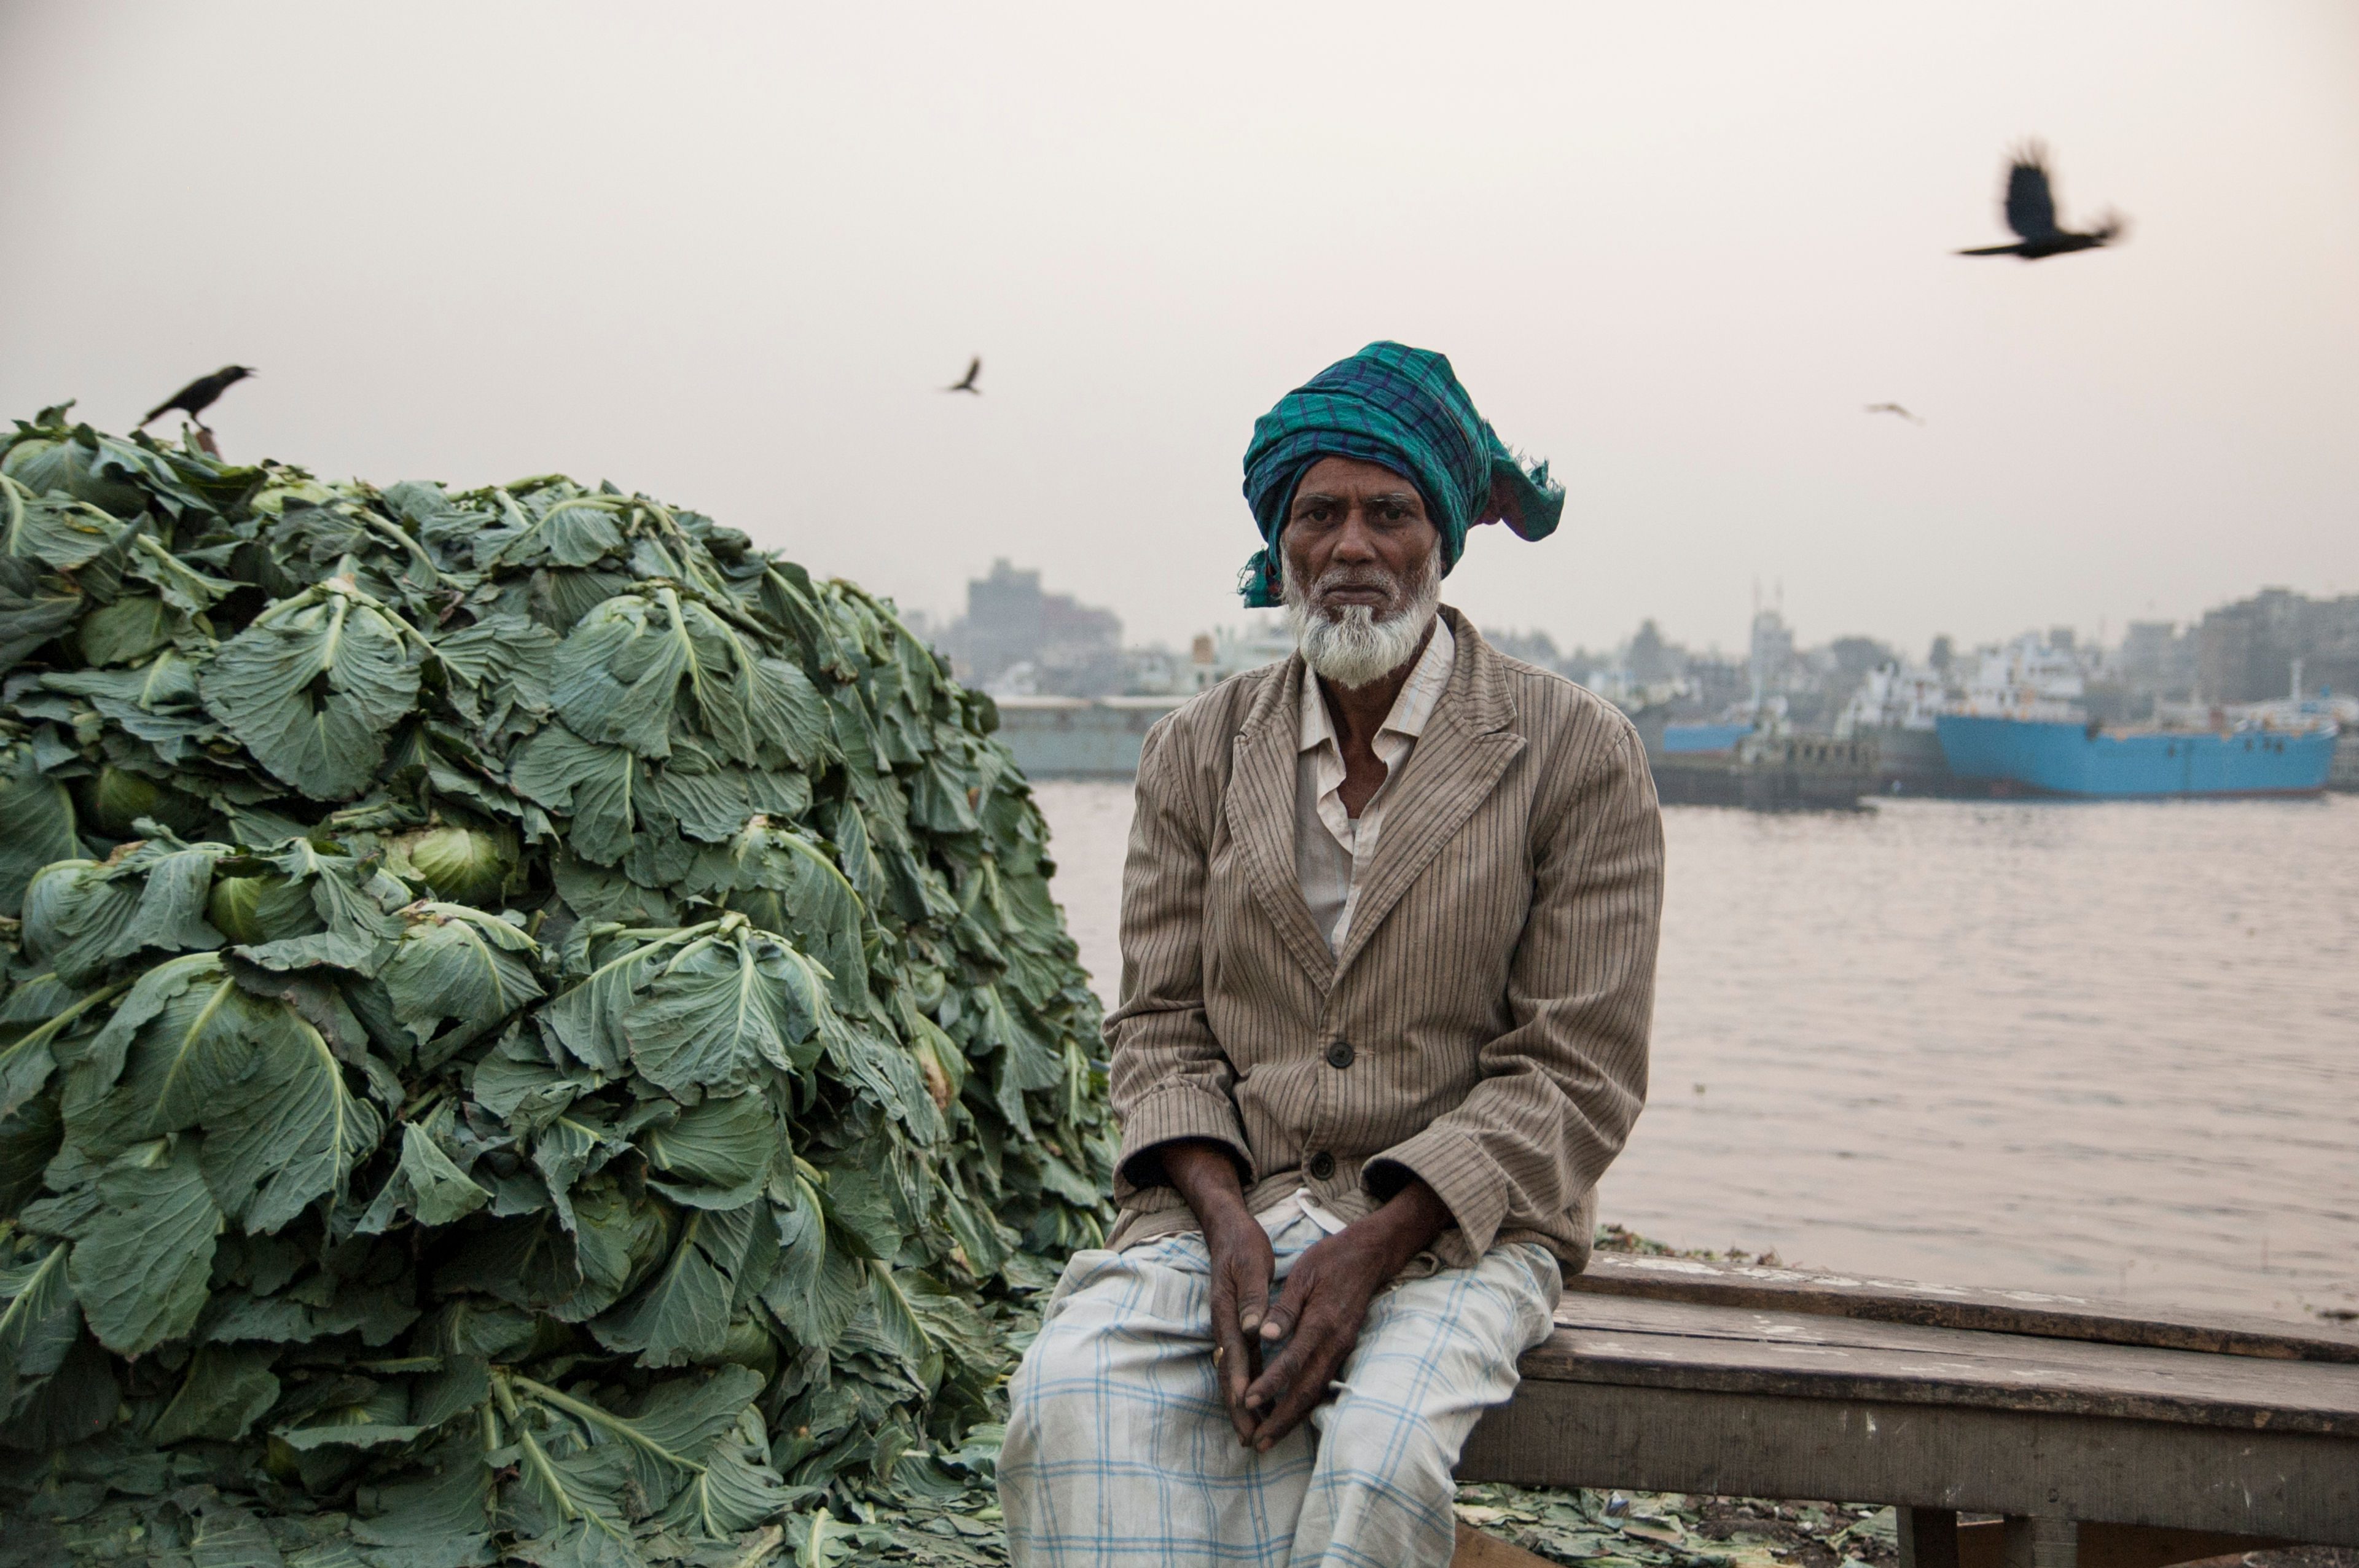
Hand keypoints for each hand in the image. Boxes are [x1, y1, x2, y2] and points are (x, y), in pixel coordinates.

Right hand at [1159, 1141, 1274, 1441]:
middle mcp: (1224, 1325)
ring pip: (1233, 1375)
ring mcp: (1229, 1330)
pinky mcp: (1237, 1330)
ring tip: (1254, 1435)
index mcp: (1227, 1311)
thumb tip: (1253, 1328)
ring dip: (1242, 1406)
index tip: (1246, 1405)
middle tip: (1251, 1440)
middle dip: (1238, 1408)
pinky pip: (1241, 1366)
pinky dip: (1248, 1388)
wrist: (1228, 1231)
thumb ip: (1252, 1297)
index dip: (1239, 1380)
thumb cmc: (1243, 1246)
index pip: (1233, 1352)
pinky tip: (1259, 1405)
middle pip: (1229, 1373)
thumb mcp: (1250, 1264)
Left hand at [1239, 1178, 1449, 1451]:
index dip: (1270, 1384)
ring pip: (1317, 1392)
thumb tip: (1264, 1336)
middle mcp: (1335, 1343)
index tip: (1247, 1401)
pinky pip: (1323, 1384)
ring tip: (1268, 1439)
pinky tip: (1291, 1417)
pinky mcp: (1343, 1350)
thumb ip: (1284, 1308)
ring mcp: (1342, 1349)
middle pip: (1308, 1390)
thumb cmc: (1330, 1261)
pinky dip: (1306, 1404)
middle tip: (1257, 1443)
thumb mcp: (1302, 1275)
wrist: (1369, 1256)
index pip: (1293, 1362)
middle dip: (1281, 1419)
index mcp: (1322, 1323)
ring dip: (1293, 1418)